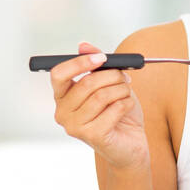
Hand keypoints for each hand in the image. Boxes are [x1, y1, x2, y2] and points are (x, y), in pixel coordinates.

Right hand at [50, 40, 149, 172]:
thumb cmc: (117, 113)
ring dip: (121, 90)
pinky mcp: (92, 136)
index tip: (101, 57)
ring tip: (126, 93)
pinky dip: (126, 103)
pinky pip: (113, 108)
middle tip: (124, 77)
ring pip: (102, 95)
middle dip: (112, 76)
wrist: (131, 144)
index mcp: (62, 97)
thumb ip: (95, 65)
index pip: (59, 74)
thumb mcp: (107, 83)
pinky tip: (127, 107)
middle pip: (86, 83)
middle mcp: (63, 113)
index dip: (80, 63)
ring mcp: (75, 127)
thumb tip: (83, 45)